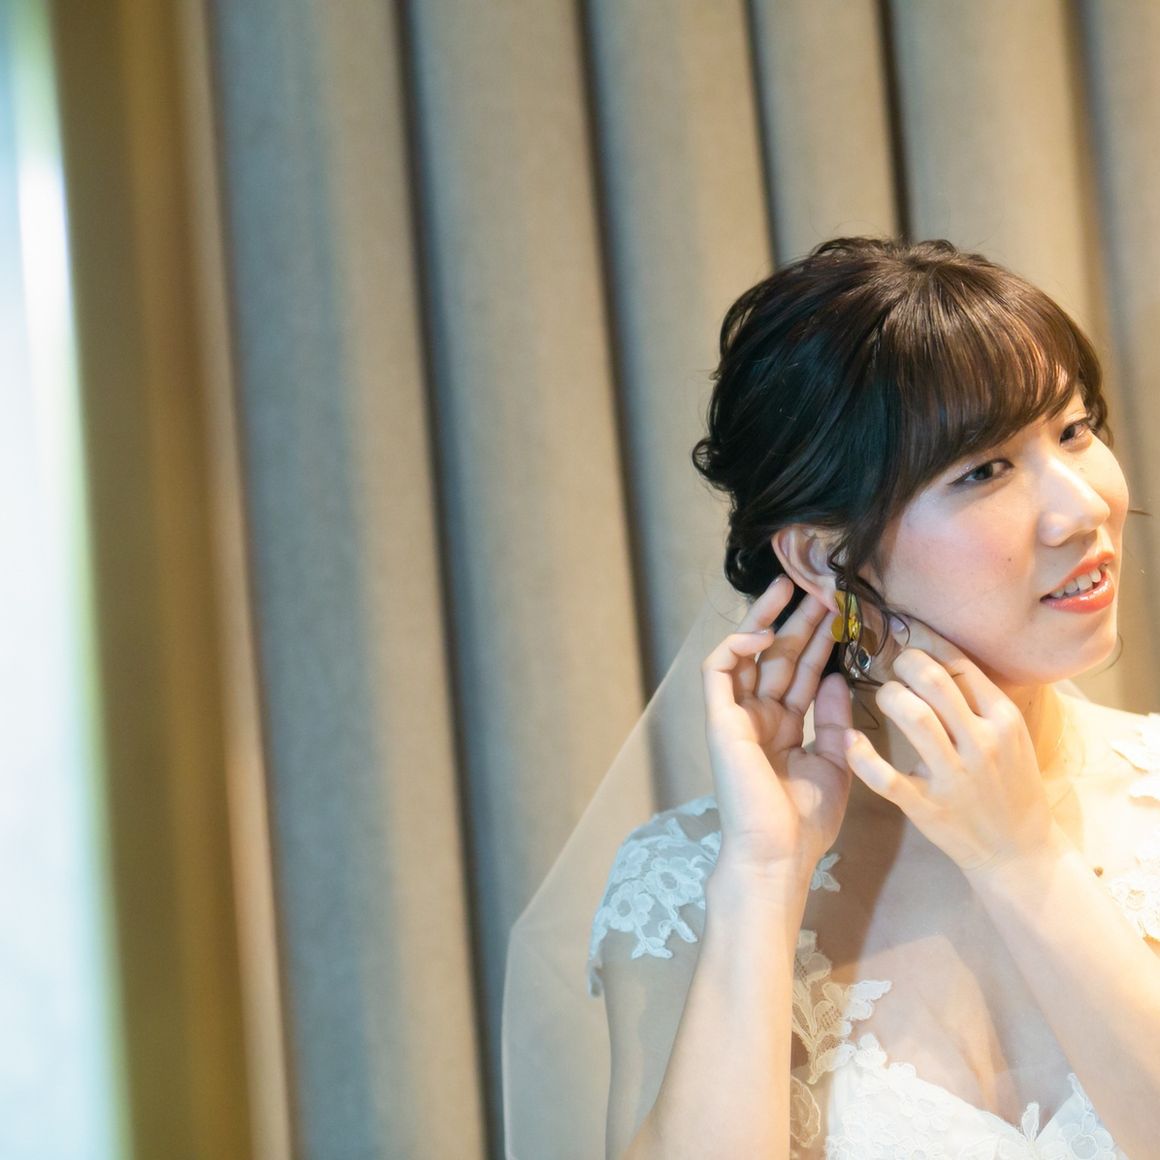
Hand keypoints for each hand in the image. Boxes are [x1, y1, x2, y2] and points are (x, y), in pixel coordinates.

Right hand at [701, 575, 852, 883]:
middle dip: (799, 620)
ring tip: (790, 588)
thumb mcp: (835, 762)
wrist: (778, 854)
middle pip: (777, 655)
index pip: (801, 672)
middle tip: (821, 586)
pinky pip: (718, 670)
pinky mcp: (719, 720)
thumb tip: (838, 678)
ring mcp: (736, 716)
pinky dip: (736, 645)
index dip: (820, 641)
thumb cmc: (805, 820)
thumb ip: (835, 719)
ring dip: (767, 619)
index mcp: (782, 727)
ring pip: (747, 653)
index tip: (843, 613)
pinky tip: (763, 631)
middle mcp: (757, 716)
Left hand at [843, 617, 1056, 875]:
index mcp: (1004, 719)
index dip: (925, 641)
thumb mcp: (1010, 736)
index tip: (903, 632)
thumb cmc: (1009, 784)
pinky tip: (849, 740)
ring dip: (889, 696)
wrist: (1019, 852)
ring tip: (885, 697)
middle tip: (893, 666)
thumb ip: (978, 698)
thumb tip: (935, 650)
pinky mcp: (927, 807)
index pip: (960, 664)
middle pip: (934, 681)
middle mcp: (982, 743)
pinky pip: (886, 777)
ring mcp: (954, 776)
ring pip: (913, 716)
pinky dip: (861, 756)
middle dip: (903, 663)